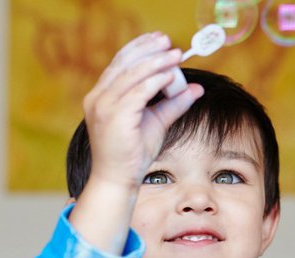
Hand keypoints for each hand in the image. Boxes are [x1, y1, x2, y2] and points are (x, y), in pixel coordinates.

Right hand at [69, 32, 203, 254]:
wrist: (118, 179)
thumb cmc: (132, 153)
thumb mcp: (156, 122)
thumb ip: (173, 104)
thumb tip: (196, 89)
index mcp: (101, 96)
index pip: (119, 63)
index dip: (140, 47)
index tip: (161, 39)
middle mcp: (98, 98)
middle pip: (124, 63)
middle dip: (149, 50)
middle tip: (170, 43)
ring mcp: (103, 107)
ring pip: (131, 75)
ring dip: (156, 62)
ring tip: (175, 55)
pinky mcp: (113, 117)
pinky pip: (138, 92)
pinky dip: (155, 81)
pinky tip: (171, 76)